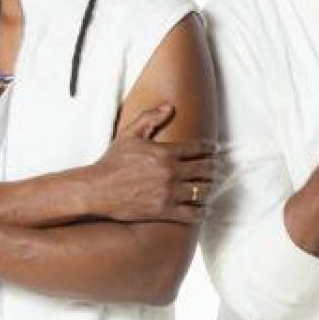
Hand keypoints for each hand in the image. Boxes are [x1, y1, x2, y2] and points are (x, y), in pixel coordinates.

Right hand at [91, 103, 222, 223]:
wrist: (98, 190)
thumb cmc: (112, 162)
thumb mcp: (130, 134)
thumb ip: (150, 118)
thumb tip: (169, 106)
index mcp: (165, 152)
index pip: (198, 148)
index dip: (210, 148)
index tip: (215, 149)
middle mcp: (170, 172)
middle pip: (205, 169)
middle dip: (216, 168)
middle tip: (220, 168)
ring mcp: (168, 193)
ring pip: (202, 190)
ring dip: (211, 188)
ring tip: (213, 187)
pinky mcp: (164, 211)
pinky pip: (191, 212)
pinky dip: (202, 211)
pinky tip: (205, 209)